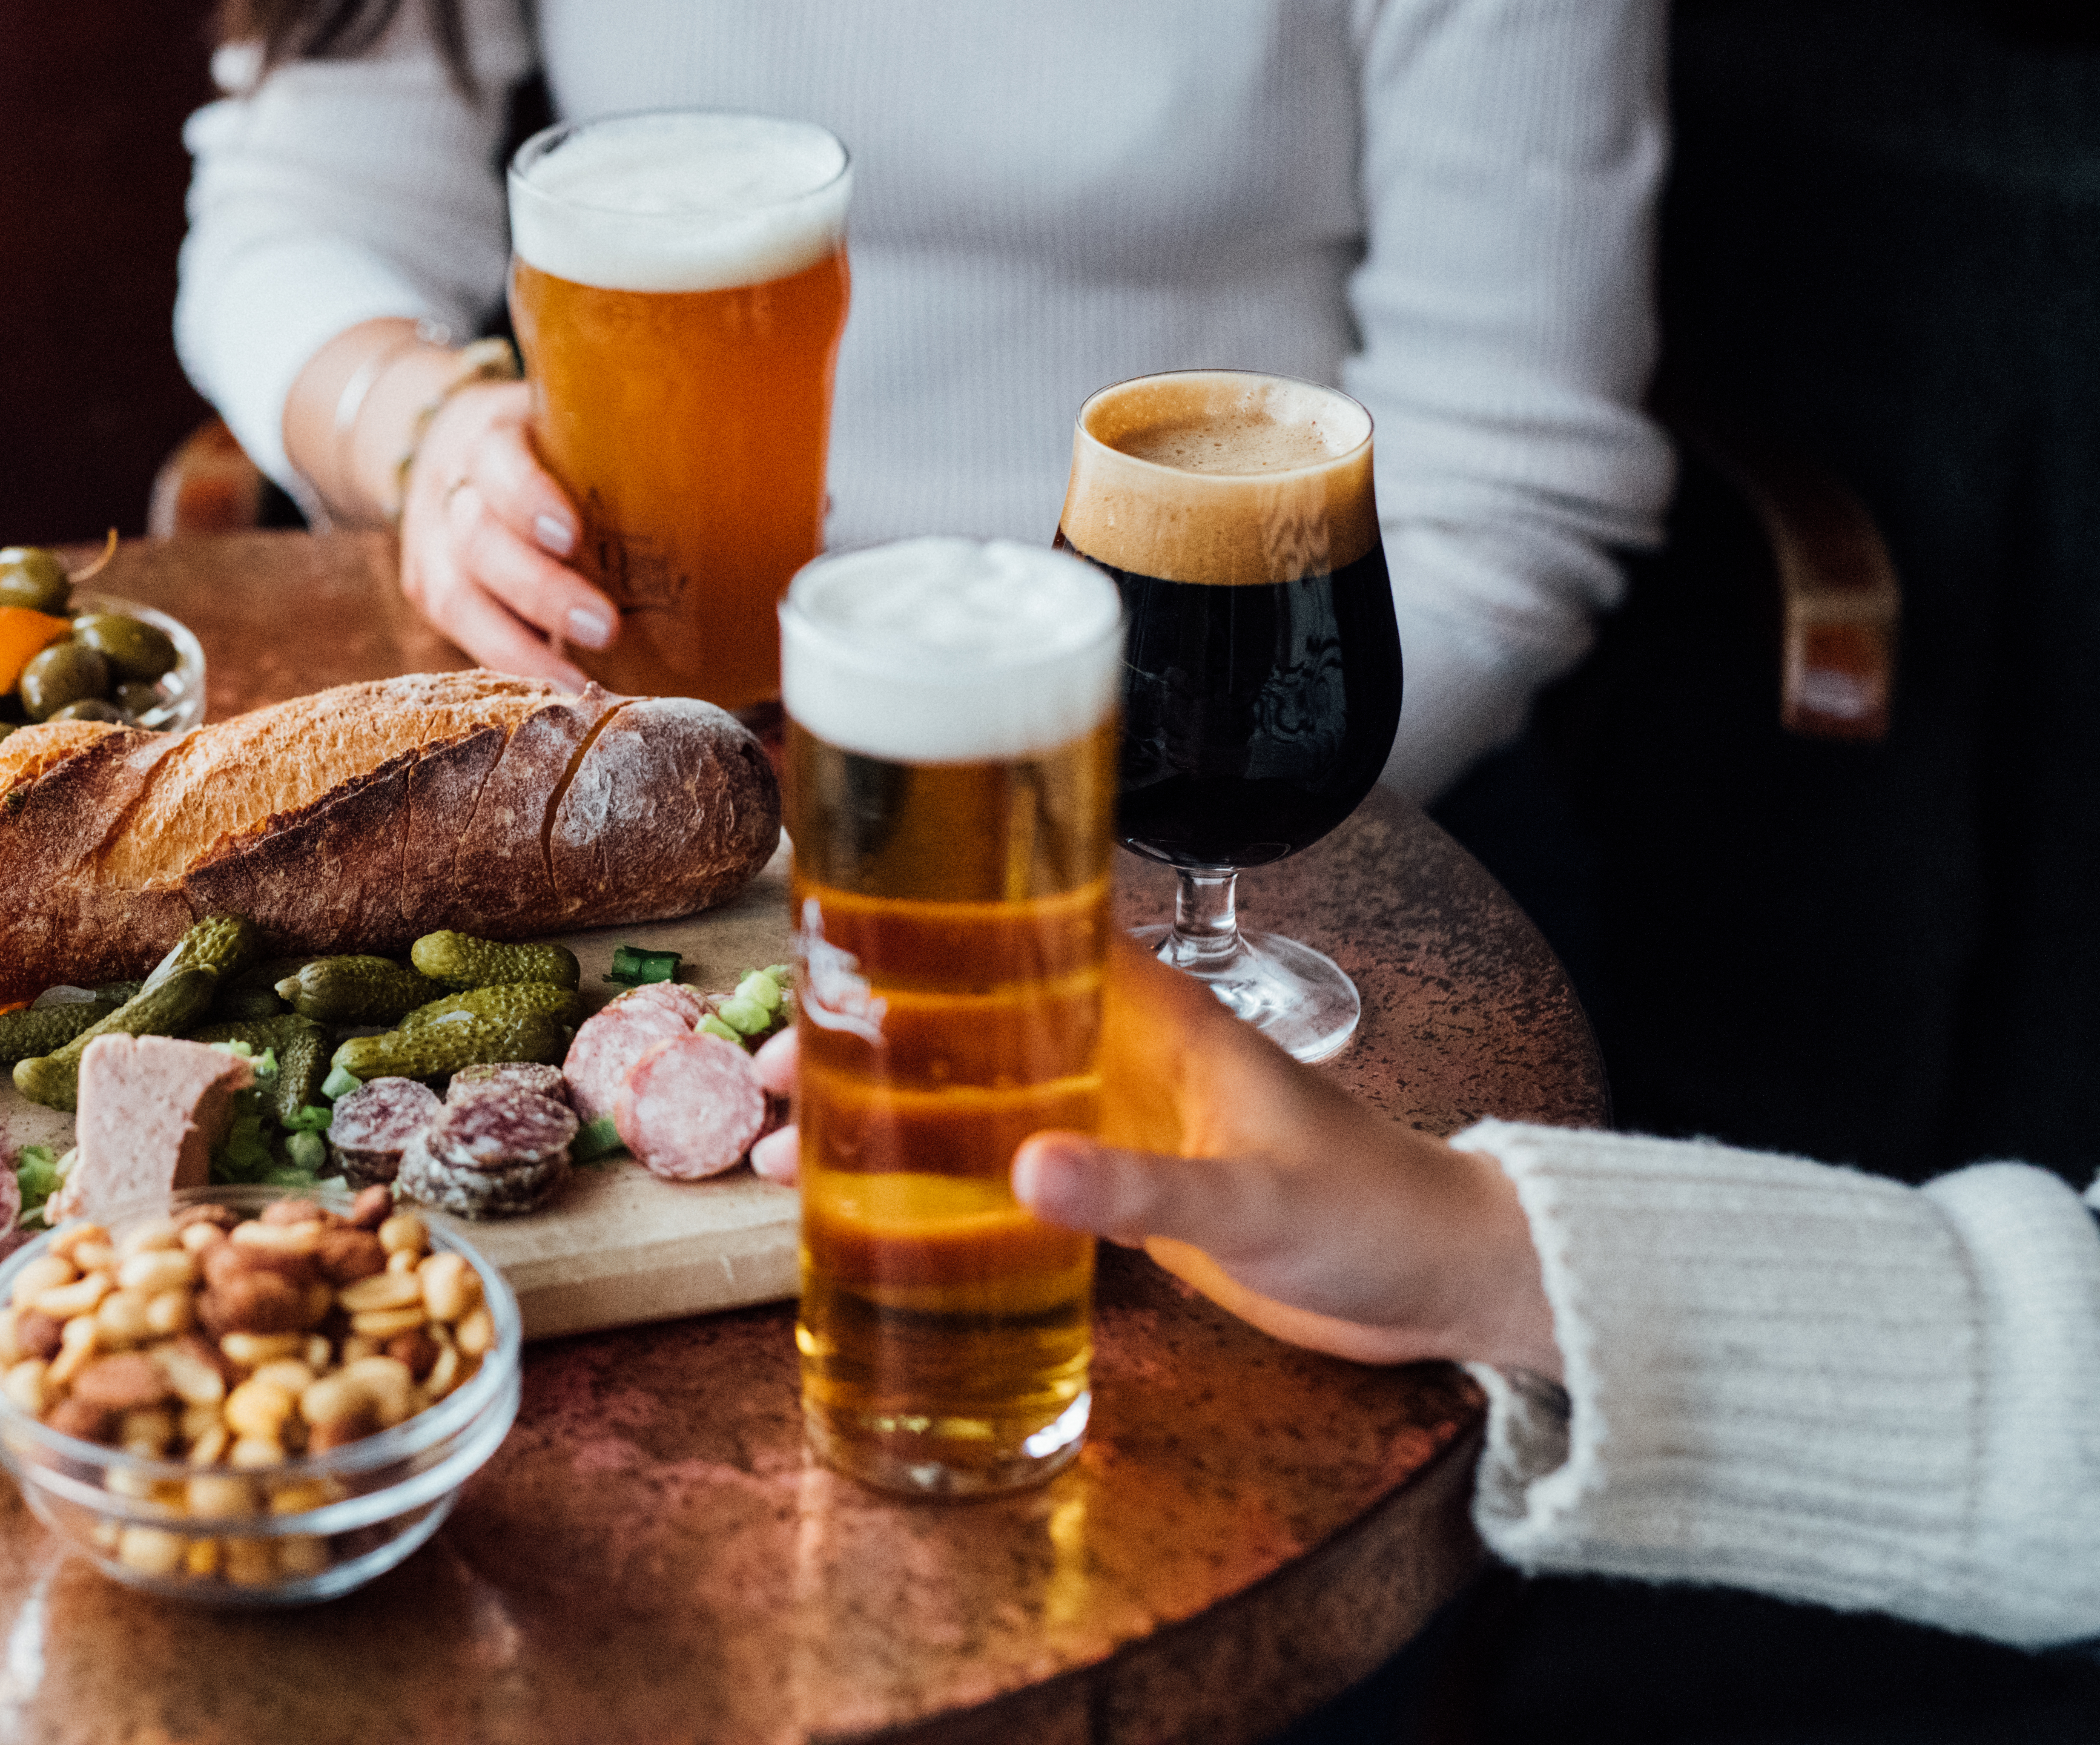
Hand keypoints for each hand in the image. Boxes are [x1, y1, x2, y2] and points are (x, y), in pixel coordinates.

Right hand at [392, 378, 617, 688]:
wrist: (449, 451)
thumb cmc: (537, 445)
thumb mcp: (561, 426)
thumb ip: (609, 454)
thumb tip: (711, 487)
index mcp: (486, 437)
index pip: (497, 461)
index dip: (528, 499)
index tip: (573, 535)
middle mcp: (449, 492)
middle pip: (479, 541)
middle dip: (541, 590)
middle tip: (605, 627)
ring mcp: (429, 546)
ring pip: (457, 597)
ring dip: (520, 647)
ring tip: (578, 684)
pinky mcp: (427, 591)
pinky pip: (460, 633)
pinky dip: (506, 664)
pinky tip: (553, 691)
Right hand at [747, 944, 1559, 1375]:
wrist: (1439, 1282)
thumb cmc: (1370, 1213)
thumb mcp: (1254, 1199)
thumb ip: (1140, 1186)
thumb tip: (1022, 1171)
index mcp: (1158, 1016)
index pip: (1029, 929)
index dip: (928, 919)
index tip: (824, 933)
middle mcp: (1124, 1053)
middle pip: (971, 1016)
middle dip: (865, 1032)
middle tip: (762, 1068)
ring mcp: (1118, 1119)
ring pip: (973, 1090)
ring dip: (882, 1108)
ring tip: (778, 1142)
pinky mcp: (1123, 1186)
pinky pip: (1003, 1164)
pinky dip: (932, 1175)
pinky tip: (863, 1202)